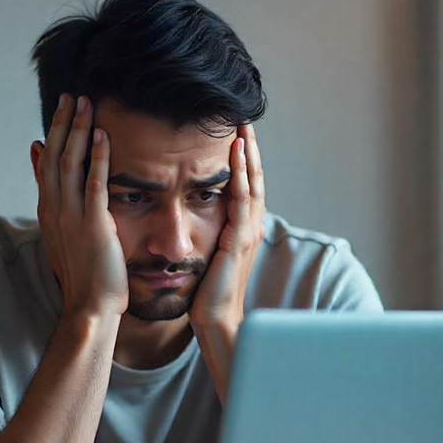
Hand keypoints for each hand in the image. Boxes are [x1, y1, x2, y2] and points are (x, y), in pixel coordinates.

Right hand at [32, 94, 128, 318]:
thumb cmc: (83, 275)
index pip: (47, 164)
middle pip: (54, 157)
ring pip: (70, 164)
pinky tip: (102, 135)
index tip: (62, 109)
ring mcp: (72, 217)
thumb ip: (55, 202)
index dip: (54, 134)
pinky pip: (94, 184)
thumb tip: (44, 170)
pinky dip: (97, 158)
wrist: (89, 307)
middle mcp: (55, 210)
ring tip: (85, 103)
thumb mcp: (62, 236)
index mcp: (49, 212)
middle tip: (72, 95)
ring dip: (77, 131)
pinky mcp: (93, 225)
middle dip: (63, 124)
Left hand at [189, 124, 264, 400]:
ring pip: (252, 184)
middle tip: (244, 121)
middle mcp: (248, 227)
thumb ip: (205, 237)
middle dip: (249, 150)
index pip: (244, 187)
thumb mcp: (206, 258)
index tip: (234, 136)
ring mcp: (247, 232)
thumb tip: (188, 221)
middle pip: (254, 179)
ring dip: (248, 155)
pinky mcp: (239, 240)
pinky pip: (243, 199)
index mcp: (240, 230)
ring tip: (244, 129)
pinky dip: (242, 175)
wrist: (216, 321)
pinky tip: (237, 156)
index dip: (241, 162)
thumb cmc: (208, 294)